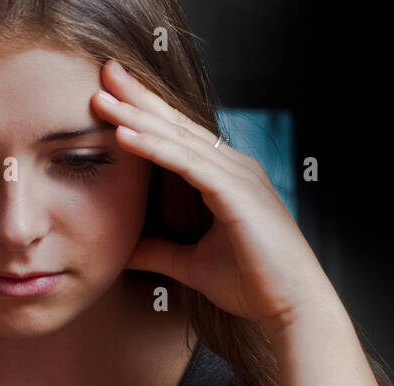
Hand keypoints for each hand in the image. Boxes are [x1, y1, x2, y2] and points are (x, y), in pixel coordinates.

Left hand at [92, 59, 336, 333]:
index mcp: (225, 178)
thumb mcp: (191, 265)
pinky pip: (187, 163)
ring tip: (102, 98)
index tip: (110, 94)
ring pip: (178, 139)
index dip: (145, 113)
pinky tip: (124, 135)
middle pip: (177, 125)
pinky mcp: (237, 193)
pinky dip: (154, 147)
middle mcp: (234, 168)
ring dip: (137, 117)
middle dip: (139, 98)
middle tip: (104, 71)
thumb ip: (159, 251)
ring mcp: (238, 176)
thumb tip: (124, 250)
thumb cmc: (253, 284)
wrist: (291, 308)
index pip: (178, 137)